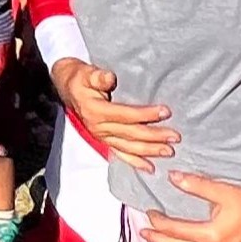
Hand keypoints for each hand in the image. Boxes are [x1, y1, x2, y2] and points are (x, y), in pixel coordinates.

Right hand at [51, 57, 178, 171]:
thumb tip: (109, 78)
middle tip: (174, 137)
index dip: (146, 114)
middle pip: (131, 134)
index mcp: (96, 111)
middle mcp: (99, 128)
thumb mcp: (86, 73)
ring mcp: (102, 137)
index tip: (165, 112)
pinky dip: (135, 162)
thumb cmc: (79, 79)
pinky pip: (121, 154)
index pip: (126, 115)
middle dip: (154, 137)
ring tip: (169, 152)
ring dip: (149, 151)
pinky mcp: (104, 140)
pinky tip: (150, 168)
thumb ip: (98, 76)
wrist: (66, 88)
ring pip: (129, 147)